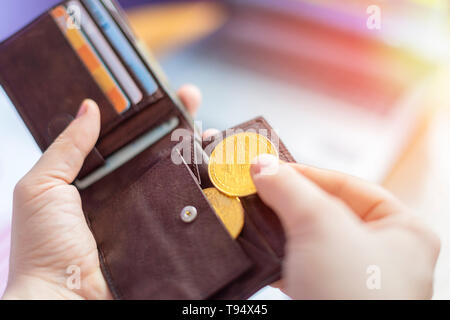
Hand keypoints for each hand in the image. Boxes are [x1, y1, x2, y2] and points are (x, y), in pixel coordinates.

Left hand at [2, 85, 201, 299]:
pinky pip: (193, 211)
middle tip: (195, 102)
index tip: (168, 94)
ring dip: (202, 154)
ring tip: (217, 133)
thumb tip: (89, 107)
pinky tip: (223, 172)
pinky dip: (211, 192)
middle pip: (163, 153)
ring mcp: (153, 215)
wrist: (66, 301)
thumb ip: (66, 148)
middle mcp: (130, 193)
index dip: (150, 116)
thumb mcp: (42, 188)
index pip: (132, 139)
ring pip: (183, 179)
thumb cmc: (45, 246)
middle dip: (182, 125)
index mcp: (102, 179)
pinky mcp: (168, 236)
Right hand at [251, 154, 439, 299]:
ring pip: (310, 239)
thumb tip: (261, 165)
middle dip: (289, 200)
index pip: (349, 184)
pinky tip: (258, 246)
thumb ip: (290, 188)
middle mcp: (382, 253)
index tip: (270, 166)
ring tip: (252, 212)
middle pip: (327, 210)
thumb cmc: (355, 295)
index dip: (308, 172)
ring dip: (279, 227)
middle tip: (257, 186)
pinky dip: (278, 255)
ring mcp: (354, 278)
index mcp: (403, 230)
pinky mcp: (327, 296)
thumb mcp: (321, 224)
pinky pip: (300, 265)